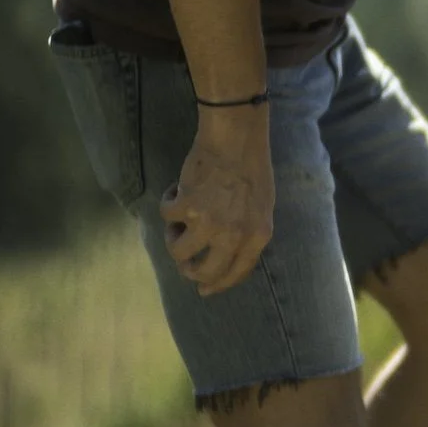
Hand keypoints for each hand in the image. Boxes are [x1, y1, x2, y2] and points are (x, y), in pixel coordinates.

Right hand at [158, 114, 273, 295]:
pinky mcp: (186, 206)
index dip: (217, 285)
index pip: (236, 273)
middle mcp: (235, 235)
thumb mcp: (261, 207)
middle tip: (183, 260)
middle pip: (205, 272)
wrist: (235, 137)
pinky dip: (168, 202)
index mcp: (258, 236)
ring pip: (178, 251)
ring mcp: (209, 223)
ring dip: (173, 237)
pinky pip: (166, 217)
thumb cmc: (250, 167)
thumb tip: (223, 263)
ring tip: (178, 219)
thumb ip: (246, 235)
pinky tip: (177, 188)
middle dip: (189, 271)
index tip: (203, 290)